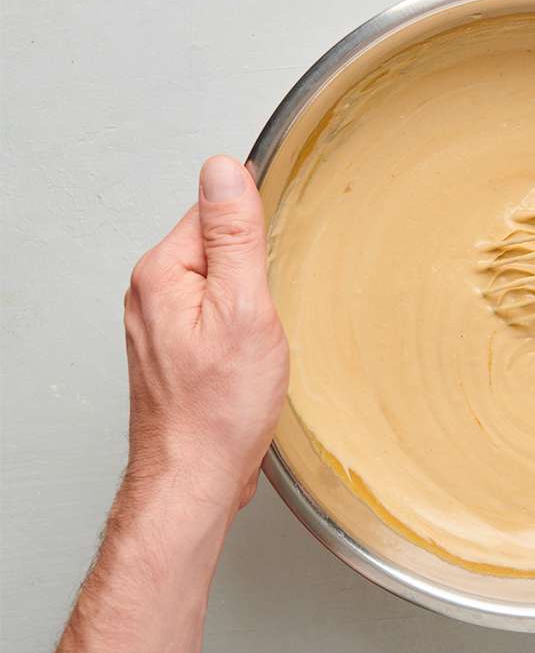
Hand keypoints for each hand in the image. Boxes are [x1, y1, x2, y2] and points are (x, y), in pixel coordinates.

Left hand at [124, 156, 287, 514]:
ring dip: (247, 301)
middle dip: (253, 269)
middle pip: (217, 244)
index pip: (216, 211)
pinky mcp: (172, 348)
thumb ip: (234, 234)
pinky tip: (247, 355)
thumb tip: (224, 169)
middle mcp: (150, 293)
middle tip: (264, 313)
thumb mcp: (243, 308)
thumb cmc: (218, 410)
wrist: (193, 483)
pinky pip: (213, 311)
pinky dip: (238, 325)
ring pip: (219, 280)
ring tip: (256, 340)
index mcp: (161, 271)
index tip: (267, 268)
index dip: (254, 234)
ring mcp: (157, 323)